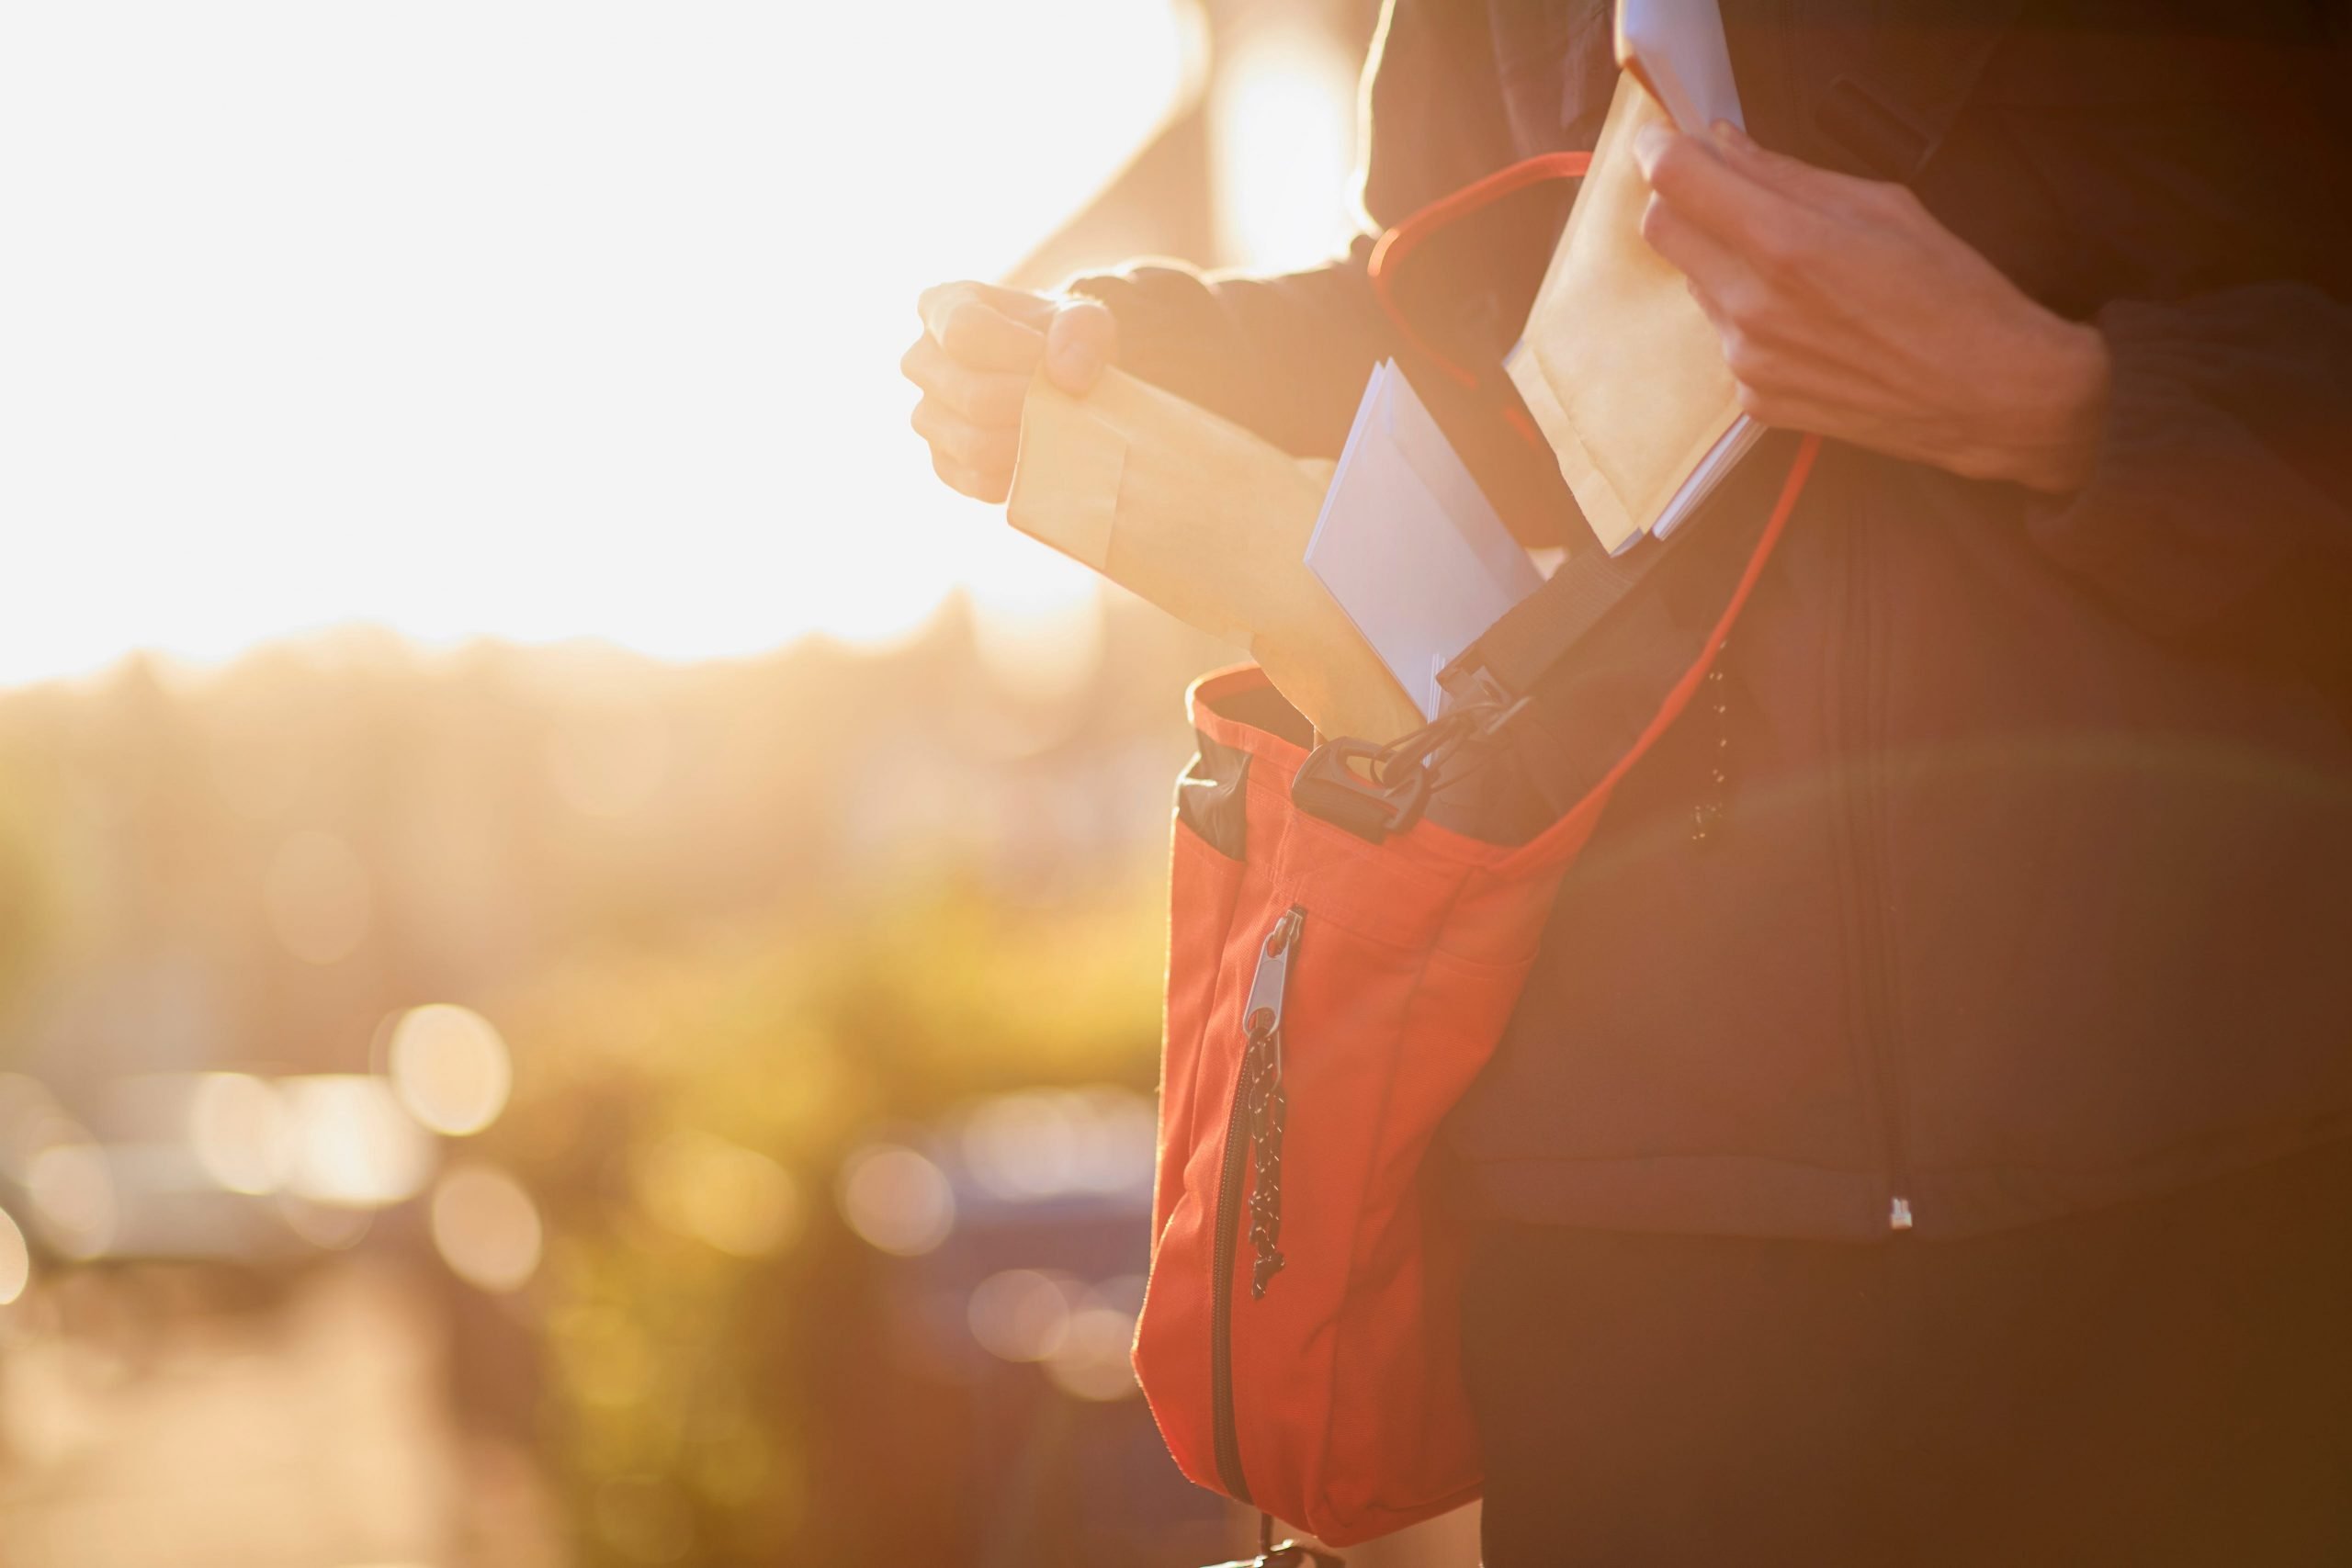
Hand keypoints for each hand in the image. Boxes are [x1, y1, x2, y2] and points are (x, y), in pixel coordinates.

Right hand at [902, 281, 1116, 502]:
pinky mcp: (942, 463)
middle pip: (972, 396)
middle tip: (1064, 403)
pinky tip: (1041, 452)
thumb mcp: (1082, 319)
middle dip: (1030, 406)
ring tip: (1057, 426)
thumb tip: (1067, 375)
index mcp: (943, 306)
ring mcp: (926, 416)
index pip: (963, 331)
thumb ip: (1082, 330)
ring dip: (1027, 442)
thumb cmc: (1061, 340)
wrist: (1052, 378)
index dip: (1014, 351)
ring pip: (974, 445)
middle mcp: (921, 361)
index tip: (1050, 359)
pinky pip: (978, 481)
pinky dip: (1019, 473)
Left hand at [1634, 120, 2109, 494]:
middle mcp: (1752, 306)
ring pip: (1696, 283)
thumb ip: (1788, 176)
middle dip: (1684, 200)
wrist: (1988, 394)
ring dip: (1723, 261)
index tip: (1669, 141)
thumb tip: (1725, 146)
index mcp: (1785, 243)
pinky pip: (1724, 337)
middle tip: (1724, 191)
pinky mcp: (1754, 399)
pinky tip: (1809, 321)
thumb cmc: (1952, 293)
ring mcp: (1747, 360)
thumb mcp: (1881, 206)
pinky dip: (1748, 316)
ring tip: (1797, 268)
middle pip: (1663, 231)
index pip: (1675, 180)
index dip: (1662, 150)